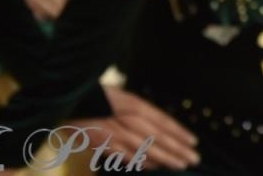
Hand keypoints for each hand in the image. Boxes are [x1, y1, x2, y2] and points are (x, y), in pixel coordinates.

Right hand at [70, 85, 200, 169]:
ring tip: (180, 165)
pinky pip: (124, 155)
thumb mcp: (123, 96)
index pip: (162, 121)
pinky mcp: (101, 144)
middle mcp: (127, 119)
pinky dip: (140, 161)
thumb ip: (140, 111)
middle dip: (177, 149)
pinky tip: (153, 166)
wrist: (68, 99)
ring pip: (144, 149)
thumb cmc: (98, 96)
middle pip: (157, 137)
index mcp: (135, 104)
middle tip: (193, 159)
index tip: (193, 142)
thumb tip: (160, 125)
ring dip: (163, 159)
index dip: (179, 132)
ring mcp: (114, 134)